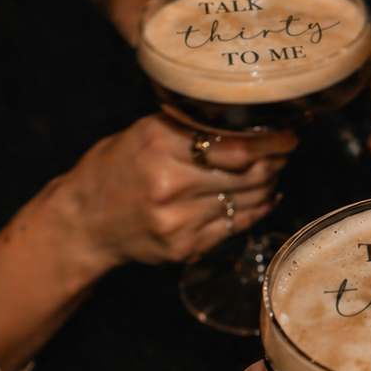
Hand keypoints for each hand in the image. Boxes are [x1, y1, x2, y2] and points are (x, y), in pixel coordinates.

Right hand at [59, 114, 295, 267]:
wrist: (83, 221)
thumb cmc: (116, 168)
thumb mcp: (144, 133)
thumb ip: (190, 127)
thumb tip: (252, 123)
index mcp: (159, 143)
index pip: (236, 144)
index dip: (270, 142)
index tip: (287, 135)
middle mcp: (169, 182)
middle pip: (248, 173)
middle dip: (274, 162)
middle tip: (283, 154)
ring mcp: (178, 220)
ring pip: (247, 200)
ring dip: (267, 185)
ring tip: (270, 173)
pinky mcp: (184, 247)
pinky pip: (236, 226)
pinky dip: (256, 210)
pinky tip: (262, 199)